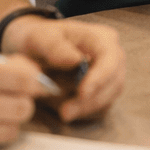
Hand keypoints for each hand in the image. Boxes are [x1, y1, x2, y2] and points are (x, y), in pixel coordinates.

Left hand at [0, 15, 126, 121]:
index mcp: (102, 38)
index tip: (82, 93)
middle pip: (113, 84)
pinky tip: (64, 108)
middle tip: (65, 112)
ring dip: (83, 108)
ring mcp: (109, 77)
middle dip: (89, 101)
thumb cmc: (40, 40)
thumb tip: (76, 61)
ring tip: (58, 108)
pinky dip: (81, 112)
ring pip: (106, 100)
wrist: (36, 51)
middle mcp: (112, 57)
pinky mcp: (102, 94)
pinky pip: (98, 109)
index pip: (111, 60)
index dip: (100, 78)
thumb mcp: (39, 37)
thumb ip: (54, 46)